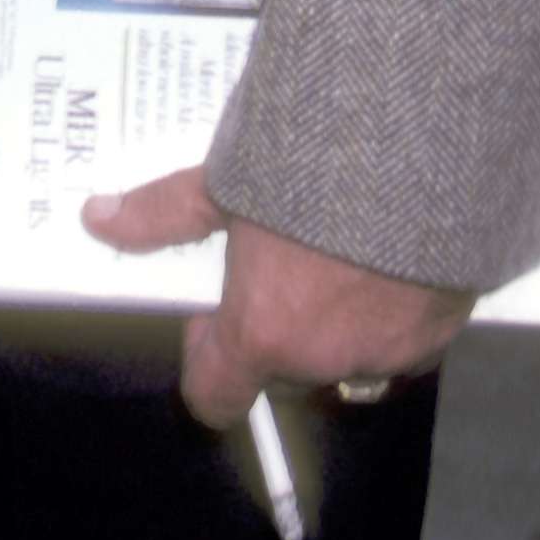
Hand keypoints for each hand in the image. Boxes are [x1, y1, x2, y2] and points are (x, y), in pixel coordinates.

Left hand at [82, 166, 472, 430]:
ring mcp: (388, 352)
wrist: (423, 145)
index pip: (215, 395)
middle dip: (271, 330)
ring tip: (330, 253)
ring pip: (344, 358)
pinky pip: (402, 340)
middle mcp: (326, 359)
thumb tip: (98, 219)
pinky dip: (390, 311)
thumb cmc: (313, 161)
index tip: (206, 319)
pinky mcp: (441, 331)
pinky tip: (386, 254)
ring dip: (332, 324)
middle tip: (272, 265)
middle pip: (281, 370)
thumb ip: (164, 213)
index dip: (202, 362)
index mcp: (265, 331)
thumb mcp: (225, 180)